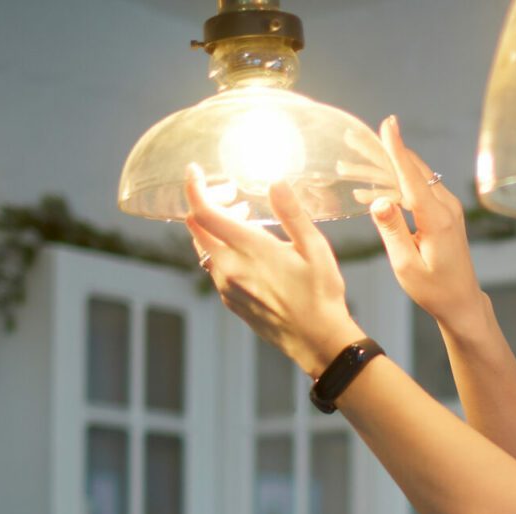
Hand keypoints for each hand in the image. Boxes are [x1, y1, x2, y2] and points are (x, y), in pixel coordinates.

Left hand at [183, 164, 363, 378]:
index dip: (193, 187)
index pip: (203, 212)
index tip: (195, 171)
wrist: (317, 341)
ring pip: (202, 247)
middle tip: (231, 194)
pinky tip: (247, 250)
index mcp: (249, 249)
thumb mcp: (314, 248)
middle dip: (206, 203)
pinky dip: (221, 249)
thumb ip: (291, 213)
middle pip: (195, 227)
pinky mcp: (231, 301)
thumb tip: (275, 182)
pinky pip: (213, 267)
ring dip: (214, 227)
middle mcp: (230, 268)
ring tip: (245, 218)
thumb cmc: (321, 294)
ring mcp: (227, 287)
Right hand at [360, 115, 486, 331]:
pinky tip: (368, 192)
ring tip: (349, 165)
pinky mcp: (442, 213)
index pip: (412, 176)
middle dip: (380, 153)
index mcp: (437, 219)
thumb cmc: (434, 289)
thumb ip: (392, 231)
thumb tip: (378, 201)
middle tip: (352, 139)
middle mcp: (445, 207)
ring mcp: (446, 208)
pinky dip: (392, 188)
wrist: (461, 301)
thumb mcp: (406, 265)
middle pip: (409, 170)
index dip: (396, 149)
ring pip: (411, 178)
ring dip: (381, 172)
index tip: (387, 124)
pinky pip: (415, 192)